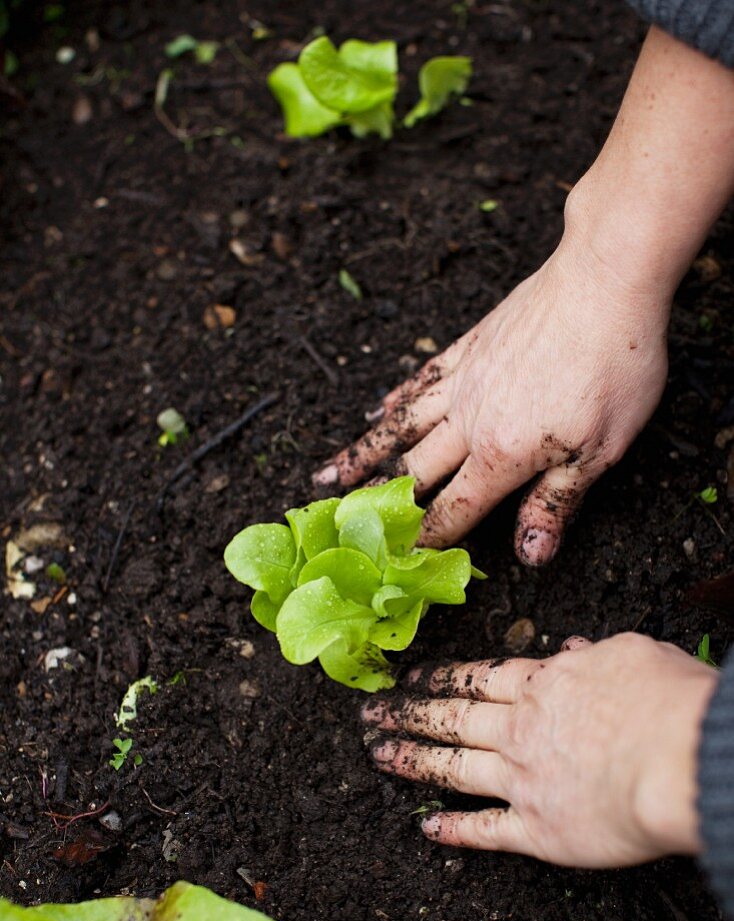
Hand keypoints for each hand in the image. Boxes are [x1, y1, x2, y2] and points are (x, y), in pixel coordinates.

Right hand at [314, 232, 670, 564]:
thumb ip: (555, 502)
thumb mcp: (600, 450)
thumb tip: (530, 557)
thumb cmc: (614, 366)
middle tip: (340, 524)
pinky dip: (395, 399)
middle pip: (413, 470)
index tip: (396, 559)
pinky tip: (378, 408)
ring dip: (363, 454)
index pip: (454, 509)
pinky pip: (421, 379)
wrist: (603, 278)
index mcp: (501, 454)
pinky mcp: (470, 345)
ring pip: (401, 425)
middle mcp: (470, 421)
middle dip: (375, 503)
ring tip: (328, 476)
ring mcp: (464, 380)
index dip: (426, 538)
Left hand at [362, 633, 718, 866]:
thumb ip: (592, 654)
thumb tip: (572, 649)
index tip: (412, 679)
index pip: (476, 679)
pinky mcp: (537, 830)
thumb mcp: (630, 653)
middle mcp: (520, 730)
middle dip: (407, 713)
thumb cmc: (669, 701)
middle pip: (450, 718)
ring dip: (411, 761)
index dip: (440, 678)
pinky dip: (453, 831)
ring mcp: (522, 780)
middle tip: (372, 712)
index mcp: (543, 686)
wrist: (682, 759)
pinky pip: (485, 830)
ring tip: (377, 755)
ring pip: (452, 767)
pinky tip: (427, 828)